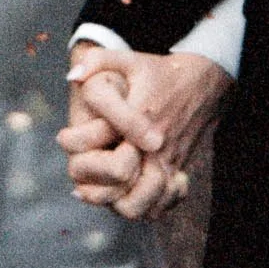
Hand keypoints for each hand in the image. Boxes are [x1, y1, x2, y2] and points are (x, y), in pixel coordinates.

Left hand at [60, 46, 231, 220]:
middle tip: (80, 175)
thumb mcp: (129, 59)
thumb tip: (72, 77)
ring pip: (143, 205)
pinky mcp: (179, 171)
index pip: (113, 152)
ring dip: (118, 202)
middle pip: (122, 183)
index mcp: (141, 118)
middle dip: (95, 184)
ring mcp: (170, 162)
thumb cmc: (160, 72)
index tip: (65, 140)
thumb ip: (97, 61)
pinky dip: (144, 208)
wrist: (203, 82)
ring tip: (102, 188)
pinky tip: (127, 194)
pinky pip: (162, 206)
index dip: (83, 153)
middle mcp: (156, 145)